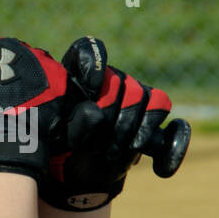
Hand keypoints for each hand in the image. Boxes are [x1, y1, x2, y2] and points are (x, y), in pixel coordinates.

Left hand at [39, 36, 172, 210]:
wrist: (80, 165)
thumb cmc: (65, 147)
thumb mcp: (59, 137)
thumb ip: (74, 124)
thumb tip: (94, 113)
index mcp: (76, 74)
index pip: (86, 52)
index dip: (92, 65)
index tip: (91, 88)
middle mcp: (106, 76)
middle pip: (118, 81)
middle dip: (110, 116)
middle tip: (95, 144)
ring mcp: (129, 87)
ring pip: (139, 94)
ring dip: (127, 127)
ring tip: (111, 151)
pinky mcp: (150, 103)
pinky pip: (160, 103)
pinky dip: (149, 125)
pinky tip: (135, 145)